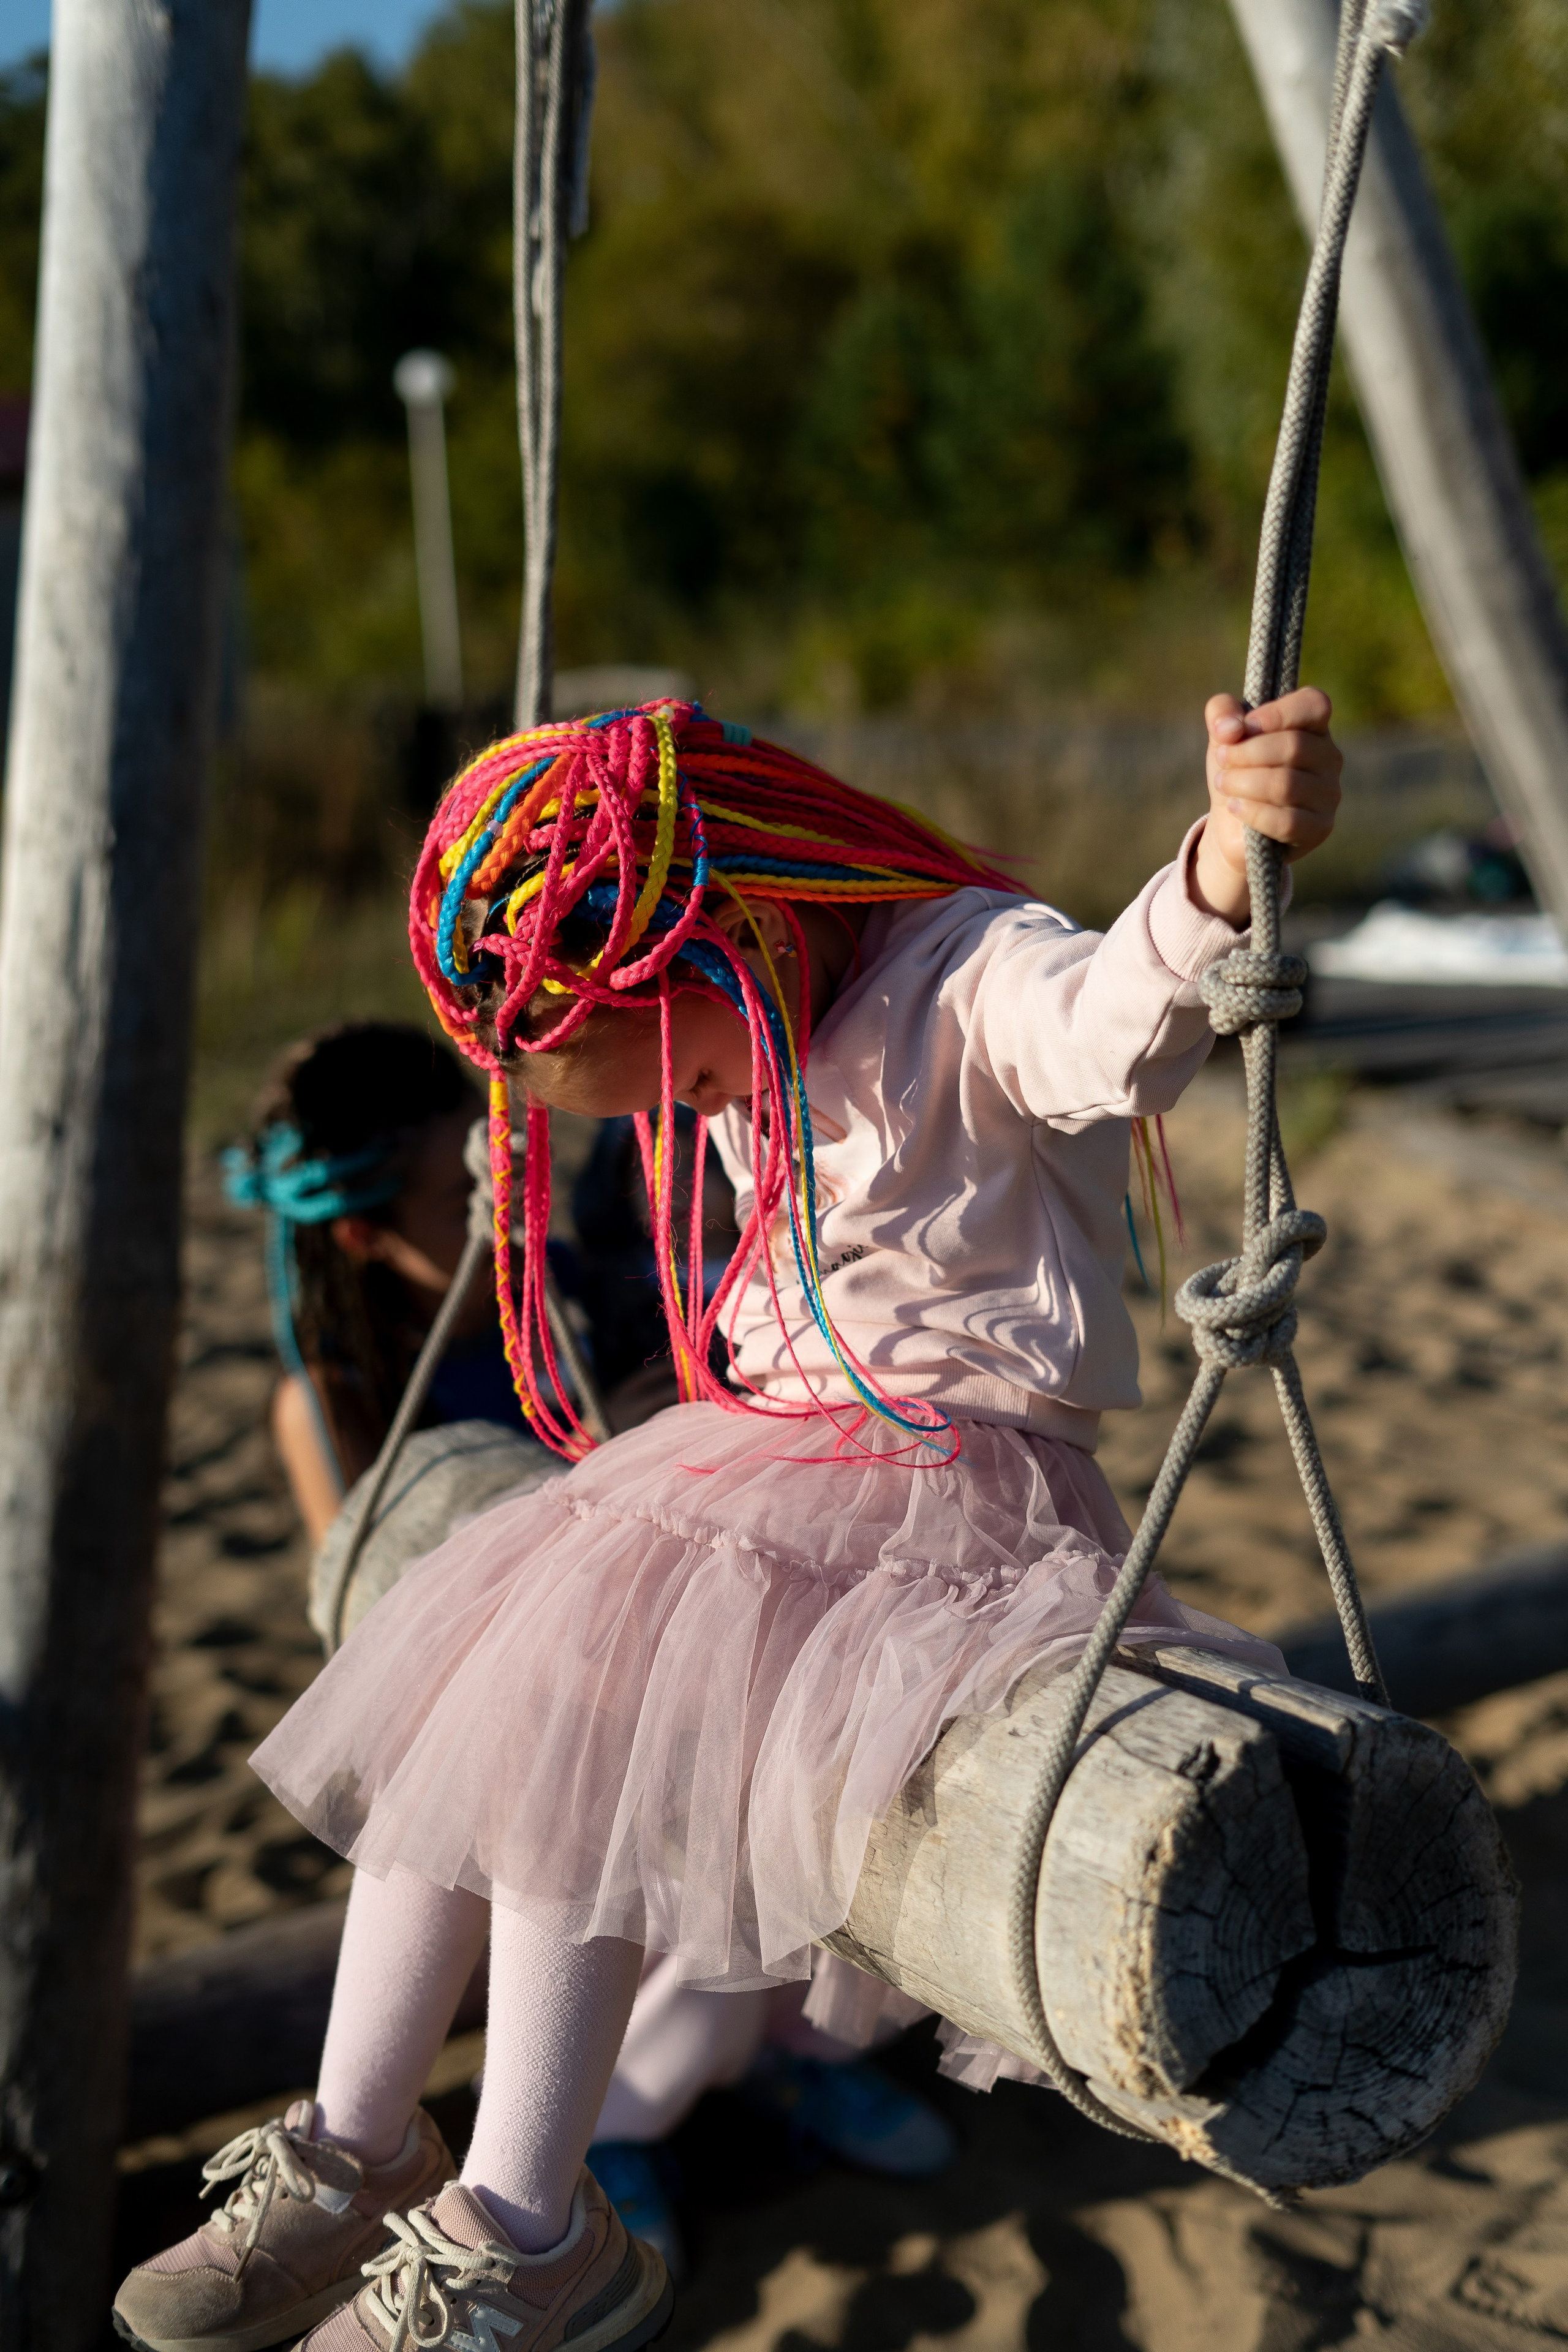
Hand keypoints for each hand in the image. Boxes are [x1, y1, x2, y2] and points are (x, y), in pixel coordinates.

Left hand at [1192, 688, 1342, 925]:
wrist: (1234, 823)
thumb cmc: (1237, 769)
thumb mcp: (1223, 735)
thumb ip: (1221, 713)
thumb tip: (1230, 727)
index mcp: (1313, 726)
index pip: (1314, 705)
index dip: (1276, 714)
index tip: (1242, 727)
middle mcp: (1329, 757)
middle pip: (1294, 746)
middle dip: (1247, 752)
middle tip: (1223, 759)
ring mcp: (1329, 794)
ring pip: (1287, 784)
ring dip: (1244, 782)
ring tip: (1224, 783)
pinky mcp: (1319, 828)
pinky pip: (1287, 821)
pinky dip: (1253, 812)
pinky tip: (1235, 807)